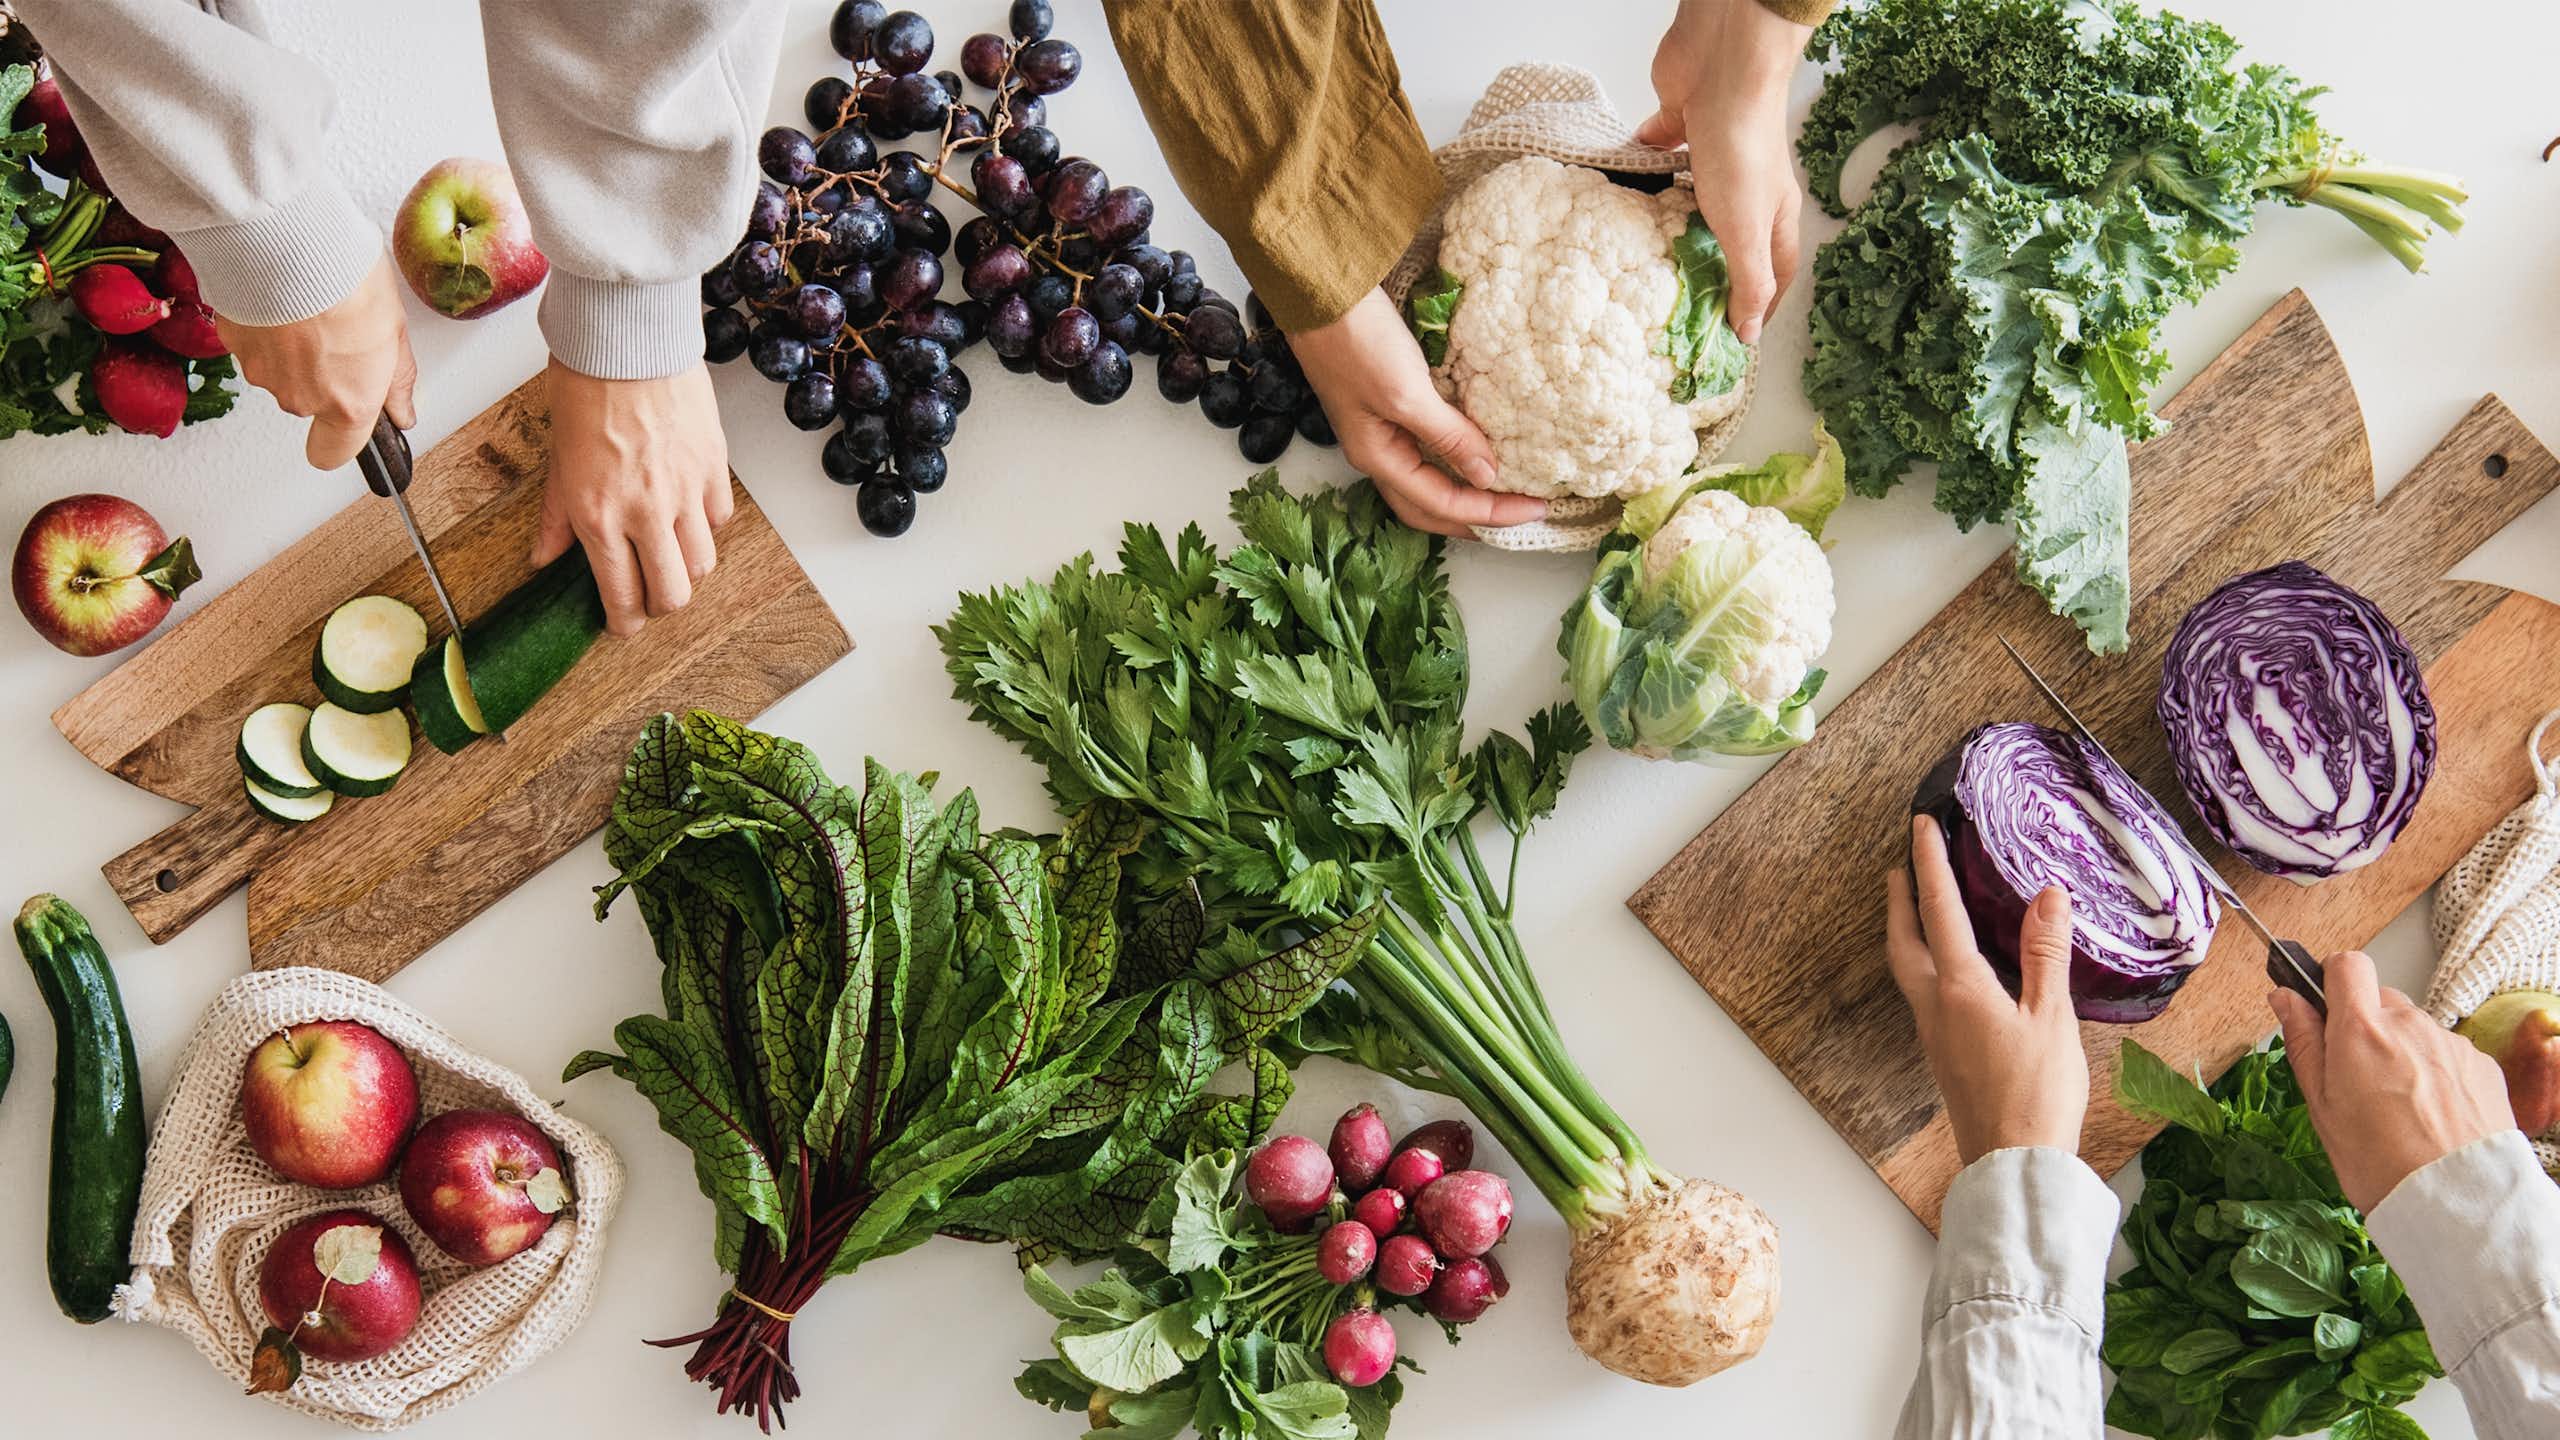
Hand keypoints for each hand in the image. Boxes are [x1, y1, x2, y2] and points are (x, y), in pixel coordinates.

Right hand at [214, 253, 417, 467]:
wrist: (285, 239)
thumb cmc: (344, 278)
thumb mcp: (394, 329)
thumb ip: (397, 381)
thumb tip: (402, 411)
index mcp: (346, 403)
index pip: (334, 454)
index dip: (342, 440)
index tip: (353, 424)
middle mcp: (300, 397)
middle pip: (309, 403)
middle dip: (324, 375)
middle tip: (340, 333)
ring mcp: (262, 372)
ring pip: (280, 372)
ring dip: (293, 349)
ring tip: (310, 307)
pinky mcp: (231, 342)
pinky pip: (253, 344)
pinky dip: (266, 327)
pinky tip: (281, 297)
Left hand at [537, 360, 734, 636]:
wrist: (626, 342)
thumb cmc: (585, 389)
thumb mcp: (557, 460)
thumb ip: (556, 518)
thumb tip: (544, 559)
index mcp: (598, 515)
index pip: (621, 595)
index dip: (625, 622)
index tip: (624, 625)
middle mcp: (644, 512)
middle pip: (673, 594)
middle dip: (661, 606)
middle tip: (651, 598)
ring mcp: (684, 492)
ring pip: (703, 564)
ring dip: (686, 569)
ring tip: (670, 555)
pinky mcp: (712, 468)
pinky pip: (719, 519)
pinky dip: (706, 525)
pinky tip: (689, 512)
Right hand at [1287, 288, 1544, 538]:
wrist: (1320, 291)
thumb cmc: (1357, 341)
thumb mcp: (1407, 393)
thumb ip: (1448, 437)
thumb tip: (1486, 476)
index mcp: (1378, 457)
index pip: (1441, 504)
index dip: (1489, 512)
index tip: (1535, 507)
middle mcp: (1377, 451)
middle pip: (1428, 505)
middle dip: (1473, 517)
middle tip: (1520, 515)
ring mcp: (1379, 428)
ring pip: (1426, 478)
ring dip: (1462, 490)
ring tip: (1502, 492)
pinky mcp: (1386, 403)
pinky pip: (1425, 445)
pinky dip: (1453, 456)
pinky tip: (1475, 448)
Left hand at [1634, 0, 1810, 343]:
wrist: (1722, 66)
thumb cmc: (1742, 147)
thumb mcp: (1747, 230)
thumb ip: (1748, 281)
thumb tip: (1748, 335)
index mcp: (1774, 215)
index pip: (1775, 274)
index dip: (1759, 308)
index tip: (1733, 341)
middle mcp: (1749, 190)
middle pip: (1733, 242)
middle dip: (1711, 275)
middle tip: (1677, 310)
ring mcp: (1716, 158)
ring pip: (1695, 204)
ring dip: (1674, 230)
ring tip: (1642, 263)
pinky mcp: (1685, 129)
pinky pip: (1664, 159)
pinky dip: (1647, 176)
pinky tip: (1623, 195)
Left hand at [1886, 815, 2088, 1163]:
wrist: (2013, 1164)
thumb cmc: (2036, 1094)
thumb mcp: (2051, 1017)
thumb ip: (2045, 954)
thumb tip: (2046, 895)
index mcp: (1959, 988)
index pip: (1939, 910)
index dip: (1930, 864)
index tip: (1919, 826)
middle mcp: (1935, 1007)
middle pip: (1904, 940)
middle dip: (1899, 899)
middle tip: (1898, 866)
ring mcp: (1935, 1034)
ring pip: (1908, 969)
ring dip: (1907, 932)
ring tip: (1914, 909)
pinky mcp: (1944, 1056)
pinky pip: (1924, 995)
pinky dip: (1925, 965)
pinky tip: (1947, 971)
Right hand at [2272, 951, 2512, 1211]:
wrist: (2455, 1203)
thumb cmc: (2379, 1163)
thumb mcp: (2321, 1106)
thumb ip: (2303, 1042)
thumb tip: (2285, 998)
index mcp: (2361, 1031)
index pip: (2346, 965)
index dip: (2331, 978)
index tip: (2325, 1005)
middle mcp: (2410, 1025)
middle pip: (2381, 1000)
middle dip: (2366, 1026)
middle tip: (2358, 1077)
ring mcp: (2450, 1043)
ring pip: (2415, 1029)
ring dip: (2403, 1051)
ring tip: (2400, 1106)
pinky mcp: (2481, 1064)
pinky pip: (2447, 1053)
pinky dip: (2436, 1073)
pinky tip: (2432, 1114)